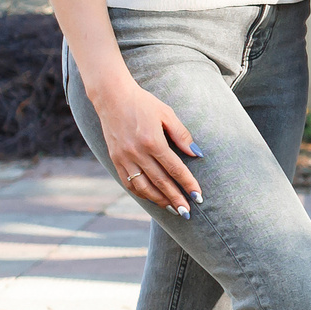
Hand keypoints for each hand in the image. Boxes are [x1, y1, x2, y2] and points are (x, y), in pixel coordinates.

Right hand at [90, 76, 201, 216]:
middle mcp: (137, 153)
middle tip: (188, 212)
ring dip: (159, 200)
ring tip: (173, 209)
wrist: (112, 97)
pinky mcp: (115, 159)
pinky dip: (141, 193)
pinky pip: (128, 182)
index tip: (198, 196)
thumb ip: (182, 135)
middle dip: (176, 199)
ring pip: (143, 187)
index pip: (175, 169)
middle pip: (160, 182)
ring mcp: (124, 158)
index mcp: (152, 142)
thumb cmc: (144, 103)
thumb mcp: (167, 114)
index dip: (188, 184)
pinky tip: (152, 198)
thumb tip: (197, 154)